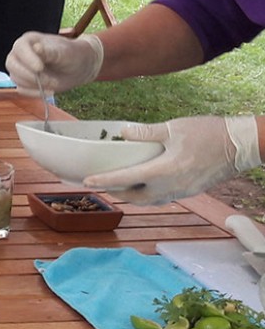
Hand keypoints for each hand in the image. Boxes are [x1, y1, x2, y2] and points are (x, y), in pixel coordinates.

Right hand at [5, 32, 102, 93]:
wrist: (78, 68)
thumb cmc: (72, 55)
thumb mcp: (65, 52)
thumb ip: (50, 51)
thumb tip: (36, 48)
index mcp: (29, 41)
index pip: (20, 48)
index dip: (27, 59)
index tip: (40, 68)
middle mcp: (21, 53)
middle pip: (11, 64)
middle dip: (28, 75)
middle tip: (47, 80)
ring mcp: (20, 68)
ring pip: (15, 78)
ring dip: (34, 85)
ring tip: (53, 85)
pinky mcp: (23, 81)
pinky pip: (21, 90)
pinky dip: (34, 93)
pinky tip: (49, 91)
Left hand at [85, 115, 261, 203]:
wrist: (242, 145)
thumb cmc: (210, 134)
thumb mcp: (174, 128)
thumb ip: (146, 132)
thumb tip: (123, 132)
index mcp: (164, 171)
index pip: (126, 179)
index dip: (104, 181)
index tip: (87, 182)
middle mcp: (171, 186)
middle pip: (135, 197)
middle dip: (116, 192)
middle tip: (101, 183)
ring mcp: (181, 191)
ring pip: (149, 201)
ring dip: (133, 195)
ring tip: (120, 185)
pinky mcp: (190, 191)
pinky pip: (163, 198)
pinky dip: (149, 194)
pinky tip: (146, 184)